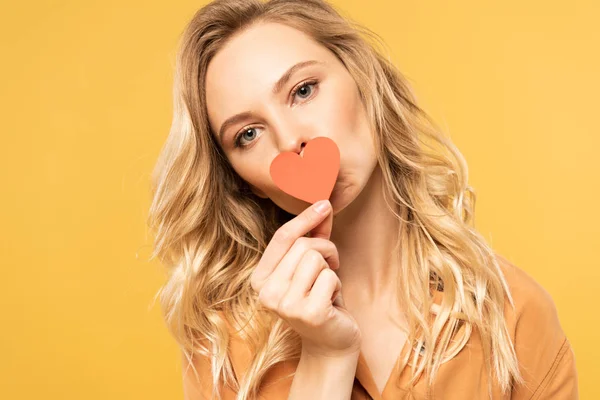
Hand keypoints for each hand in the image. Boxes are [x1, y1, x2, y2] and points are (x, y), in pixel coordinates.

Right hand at [250, 200, 361, 357]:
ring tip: (328, 286)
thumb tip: (323, 204)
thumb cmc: (320, 298)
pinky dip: (337, 285)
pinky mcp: (309, 313)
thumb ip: (313, 236)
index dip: (305, 218)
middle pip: (303, 245)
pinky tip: (332, 302)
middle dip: (325, 249)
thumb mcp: (312, 265)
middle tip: (330, 267)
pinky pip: (330, 277)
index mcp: (260, 280)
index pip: (281, 239)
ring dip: (331, 269)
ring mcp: (286, 305)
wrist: (331, 341)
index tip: (325, 204)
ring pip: (316, 258)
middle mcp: (266, 293)